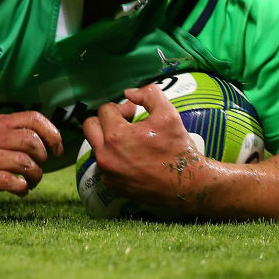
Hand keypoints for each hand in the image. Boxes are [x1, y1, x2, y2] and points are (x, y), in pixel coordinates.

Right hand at [0, 112, 63, 200]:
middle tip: (39, 167)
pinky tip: (19, 190)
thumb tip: (39, 137)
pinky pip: (11, 181)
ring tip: (30, 182)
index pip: (33, 118)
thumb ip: (9, 130)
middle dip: (43, 157)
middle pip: (32, 141)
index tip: (56, 149)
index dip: (51, 133)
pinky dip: (22, 188)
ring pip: (25, 163)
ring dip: (35, 175)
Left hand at [83, 83, 207, 206]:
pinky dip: (113, 157)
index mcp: (116, 136)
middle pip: (90, 127)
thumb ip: (148, 95)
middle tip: (125, 123)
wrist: (188, 185)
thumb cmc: (178, 149)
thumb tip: (128, 93)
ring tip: (130, 140)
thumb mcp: (168, 114)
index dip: (121, 107)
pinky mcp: (112, 185)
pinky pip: (103, 164)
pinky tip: (131, 158)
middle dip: (105, 120)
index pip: (105, 110)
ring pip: (95, 146)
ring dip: (108, 139)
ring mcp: (107, 172)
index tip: (134, 112)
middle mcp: (105, 155)